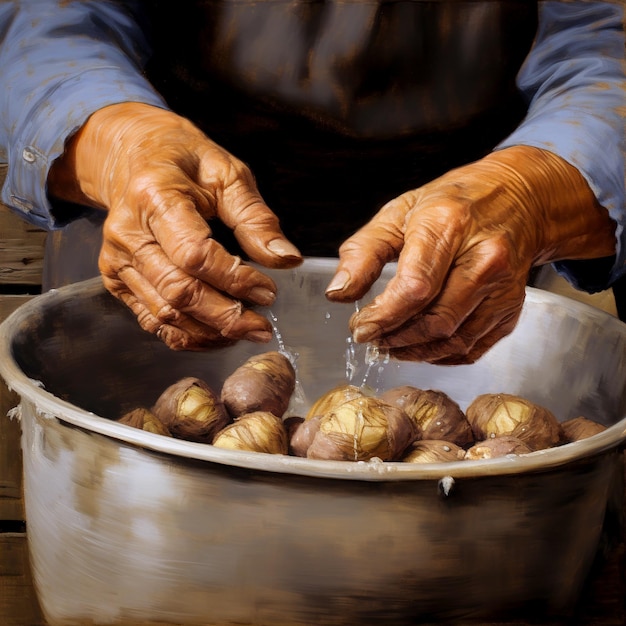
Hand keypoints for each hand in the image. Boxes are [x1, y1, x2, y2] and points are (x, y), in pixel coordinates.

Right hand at [49, 103, 301, 349]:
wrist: (132, 157)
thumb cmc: (184, 162)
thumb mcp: (227, 173)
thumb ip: (256, 218)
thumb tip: (287, 260)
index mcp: (155, 197)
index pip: (195, 255)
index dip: (235, 279)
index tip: (269, 291)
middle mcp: (128, 233)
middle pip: (178, 292)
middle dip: (226, 317)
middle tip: (263, 327)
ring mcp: (117, 260)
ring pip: (165, 313)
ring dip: (210, 332)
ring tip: (247, 331)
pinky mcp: (116, 279)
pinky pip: (152, 320)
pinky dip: (187, 335)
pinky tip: (218, 334)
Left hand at [325, 146, 615, 363]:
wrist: (518, 198)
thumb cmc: (452, 204)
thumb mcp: (397, 213)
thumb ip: (363, 252)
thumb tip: (338, 293)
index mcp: (449, 225)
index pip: (415, 288)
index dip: (382, 316)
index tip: (359, 326)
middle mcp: (484, 257)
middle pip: (435, 320)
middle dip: (394, 337)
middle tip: (369, 337)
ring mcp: (503, 285)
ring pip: (454, 340)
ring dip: (414, 351)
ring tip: (389, 344)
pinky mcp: (512, 307)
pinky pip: (472, 347)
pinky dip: (440, 355)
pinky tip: (419, 347)